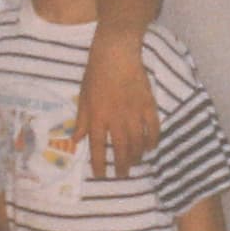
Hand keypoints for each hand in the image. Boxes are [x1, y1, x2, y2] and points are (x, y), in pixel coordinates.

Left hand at [76, 32, 158, 178]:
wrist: (116, 55)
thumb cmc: (95, 74)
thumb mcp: (83, 97)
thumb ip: (82, 120)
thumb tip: (76, 139)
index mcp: (98, 117)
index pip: (97, 147)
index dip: (98, 164)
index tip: (100, 175)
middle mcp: (116, 119)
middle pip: (120, 149)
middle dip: (121, 165)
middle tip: (121, 175)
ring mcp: (134, 113)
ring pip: (137, 142)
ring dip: (136, 156)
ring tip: (134, 164)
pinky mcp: (148, 105)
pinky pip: (153, 128)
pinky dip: (152, 140)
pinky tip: (150, 148)